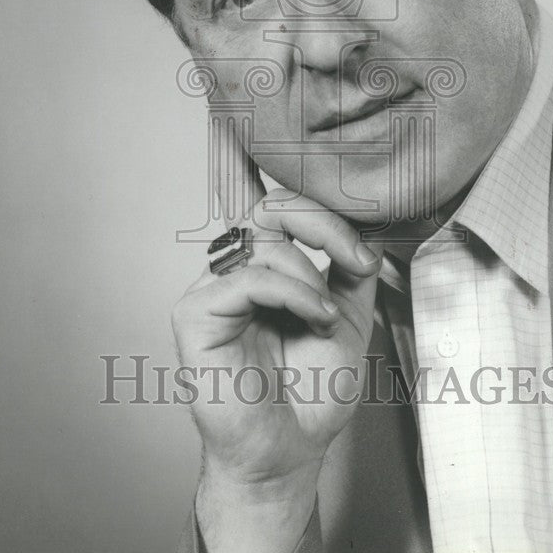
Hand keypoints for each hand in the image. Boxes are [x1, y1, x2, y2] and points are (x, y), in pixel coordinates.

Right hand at [172, 121, 381, 552]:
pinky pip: (249, 274)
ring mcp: (211, 288)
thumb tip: (354, 223)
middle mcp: (234, 266)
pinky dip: (293, 290)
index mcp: (265, 261)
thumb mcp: (347, 311)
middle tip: (357, 260)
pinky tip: (310, 317)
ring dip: (314, 270)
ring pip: (266, 236)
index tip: (229, 103)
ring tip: (326, 314)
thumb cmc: (311, 386)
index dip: (236, 146)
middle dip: (324, 221)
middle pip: (273, 203)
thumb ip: (345, 261)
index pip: (254, 196)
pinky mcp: (195, 314)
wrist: (291, 450)